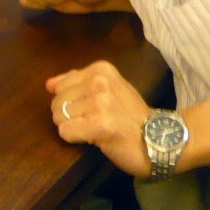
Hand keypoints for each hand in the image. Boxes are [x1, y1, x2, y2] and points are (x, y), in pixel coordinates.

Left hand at [48, 62, 152, 176]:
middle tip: (94, 122)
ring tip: (95, 129)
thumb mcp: (108, 89)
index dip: (72, 102)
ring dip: (73, 128)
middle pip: (57, 102)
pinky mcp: (100, 124)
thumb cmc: (131, 116)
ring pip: (59, 117)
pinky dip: (75, 139)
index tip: (94, 109)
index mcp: (101, 69)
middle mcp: (100, 82)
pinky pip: (65, 132)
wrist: (161, 139)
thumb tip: (48, 84)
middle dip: (69, 116)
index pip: (60, 86)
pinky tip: (95, 138)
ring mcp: (101, 102)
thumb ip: (77, 83)